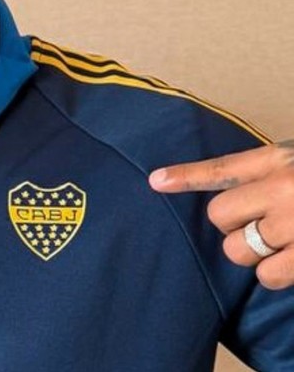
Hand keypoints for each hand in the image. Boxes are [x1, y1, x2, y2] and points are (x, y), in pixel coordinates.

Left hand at [149, 141, 293, 288]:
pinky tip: (292, 262)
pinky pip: (267, 275)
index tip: (155, 181)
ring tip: (282, 243)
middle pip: (219, 215)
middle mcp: (281, 189)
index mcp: (279, 161)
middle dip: (233, 225)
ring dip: (253, 253)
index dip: (185, 176)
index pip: (221, 169)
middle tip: (261, 224)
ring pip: (237, 249)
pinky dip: (275, 274)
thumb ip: (268, 173)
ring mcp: (293, 224)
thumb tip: (236, 192)